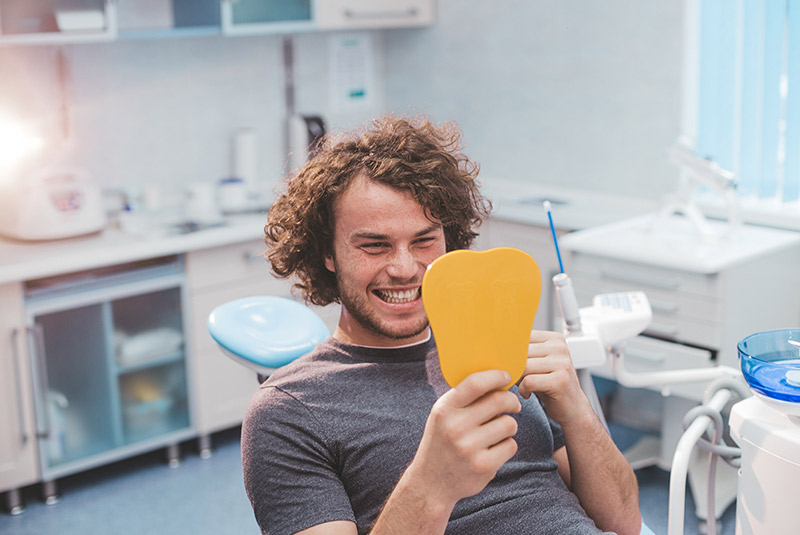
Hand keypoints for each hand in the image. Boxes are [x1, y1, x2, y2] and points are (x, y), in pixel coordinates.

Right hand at [408, 369, 521, 505]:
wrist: (431, 483)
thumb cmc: (442, 441)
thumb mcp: (442, 415)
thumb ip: (464, 398)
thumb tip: (496, 378)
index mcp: (445, 409)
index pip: (476, 383)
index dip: (496, 376)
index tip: (505, 376)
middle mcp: (456, 427)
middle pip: (499, 401)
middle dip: (512, 401)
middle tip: (513, 405)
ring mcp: (469, 448)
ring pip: (509, 424)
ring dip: (508, 426)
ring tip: (497, 431)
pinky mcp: (484, 466)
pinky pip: (510, 445)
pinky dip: (506, 445)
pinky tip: (494, 449)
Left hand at [517, 330, 592, 425]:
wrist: (573, 407)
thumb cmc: (550, 384)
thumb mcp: (538, 363)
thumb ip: (523, 352)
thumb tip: (496, 349)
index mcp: (554, 338)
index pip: (522, 337)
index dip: (511, 352)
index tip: (509, 363)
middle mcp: (560, 347)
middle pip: (522, 352)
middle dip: (514, 367)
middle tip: (515, 378)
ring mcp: (562, 363)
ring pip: (524, 367)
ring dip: (518, 379)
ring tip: (523, 385)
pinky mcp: (561, 380)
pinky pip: (529, 381)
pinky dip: (524, 390)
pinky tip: (528, 393)